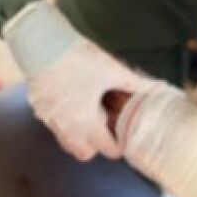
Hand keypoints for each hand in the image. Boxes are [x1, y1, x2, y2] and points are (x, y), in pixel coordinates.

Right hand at [4, 1, 144, 160]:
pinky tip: (72, 101)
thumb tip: (157, 88)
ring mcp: (50, 119)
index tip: (123, 135)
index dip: (119, 145)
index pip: (107, 150)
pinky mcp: (38, 108)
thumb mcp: (111, 70)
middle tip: (105, 126)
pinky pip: (54, 125)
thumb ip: (135, 83)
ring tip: (89, 112)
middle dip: (96, 146)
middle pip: (84, 153)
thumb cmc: (77, 57)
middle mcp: (66, 126)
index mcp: (86, 122)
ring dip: (79, 135)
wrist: (41, 43)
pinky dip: (64, 121)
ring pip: (66, 141)